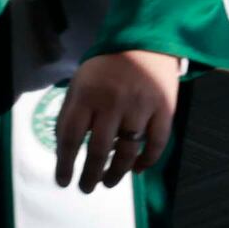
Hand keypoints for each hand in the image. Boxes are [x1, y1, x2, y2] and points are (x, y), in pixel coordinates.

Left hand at [53, 48, 178, 192]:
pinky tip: (137, 169)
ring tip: (108, 182)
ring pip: (127, 151)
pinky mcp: (165, 108)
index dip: (65, 165)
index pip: (70, 138)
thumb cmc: (106, 67)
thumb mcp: (80, 83)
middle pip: (98, 150)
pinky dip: (147, 161)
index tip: (63, 181)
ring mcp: (141, 106)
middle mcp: (113, 103)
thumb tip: (65, 151)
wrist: (146, 40)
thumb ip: (71, 113)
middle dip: (89, 175)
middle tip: (86, 188)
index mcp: (87, 95)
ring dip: (116, 173)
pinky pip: (157, 143)